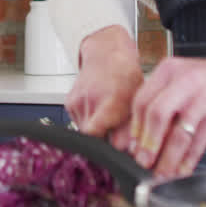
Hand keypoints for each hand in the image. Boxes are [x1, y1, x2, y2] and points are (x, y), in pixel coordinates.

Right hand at [66, 27, 143, 144]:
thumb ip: (129, 129)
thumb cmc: (125, 76)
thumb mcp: (136, 101)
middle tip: (115, 129)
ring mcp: (77, 102)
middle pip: (91, 138)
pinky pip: (78, 122)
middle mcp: (90, 102)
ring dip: (95, 130)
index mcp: (110, 102)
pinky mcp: (69, 103)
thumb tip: (123, 152)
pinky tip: (97, 108)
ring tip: (106, 114)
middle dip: (103, 139)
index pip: (95, 137)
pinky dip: (88, 120)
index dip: (104, 148)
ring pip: (84, 131)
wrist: (106, 55)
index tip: (113, 149)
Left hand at [128, 48, 205, 178]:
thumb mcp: (181, 79)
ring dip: (167, 159)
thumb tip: (138, 136)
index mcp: (169, 70)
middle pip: (156, 115)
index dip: (135, 127)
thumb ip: (160, 100)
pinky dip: (187, 161)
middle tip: (142, 161)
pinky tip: (181, 170)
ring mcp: (202, 99)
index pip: (142, 99)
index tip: (132, 146)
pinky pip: (197, 144)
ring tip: (161, 173)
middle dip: (147, 143)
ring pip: (178, 135)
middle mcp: (184, 82)